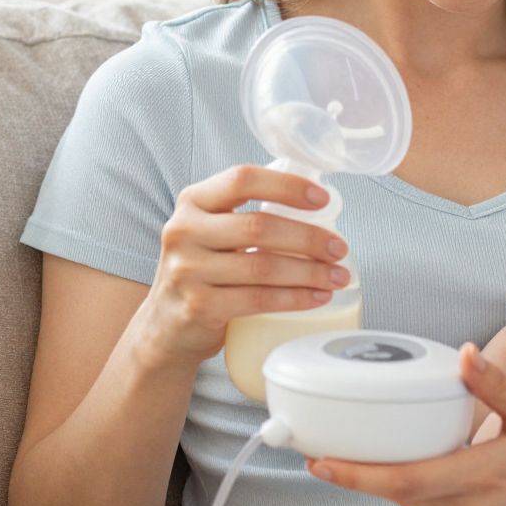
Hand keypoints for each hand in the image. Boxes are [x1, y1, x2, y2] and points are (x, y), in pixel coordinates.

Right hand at [130, 164, 352, 372]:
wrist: (166, 326)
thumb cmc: (202, 271)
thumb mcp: (210, 231)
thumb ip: (245, 214)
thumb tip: (317, 207)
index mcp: (193, 201)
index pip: (243, 179)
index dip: (287, 186)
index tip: (322, 198)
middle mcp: (184, 231)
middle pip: (260, 227)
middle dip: (309, 237)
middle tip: (339, 248)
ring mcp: (188, 270)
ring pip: (264, 267)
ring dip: (310, 272)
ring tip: (337, 276)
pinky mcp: (199, 306)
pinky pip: (259, 299)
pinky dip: (295, 298)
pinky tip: (317, 297)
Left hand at [306, 345, 505, 505]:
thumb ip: (495, 387)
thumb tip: (461, 354)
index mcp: (487, 473)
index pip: (403, 480)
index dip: (354, 474)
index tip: (318, 462)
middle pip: (407, 497)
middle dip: (375, 476)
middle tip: (345, 451)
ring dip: (411, 490)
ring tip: (405, 460)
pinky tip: (454, 486)